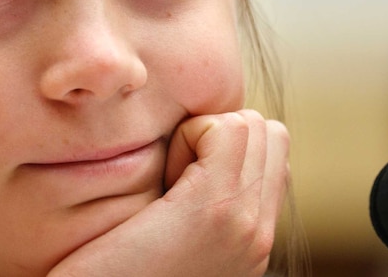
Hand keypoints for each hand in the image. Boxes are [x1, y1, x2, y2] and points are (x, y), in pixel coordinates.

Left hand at [48, 109, 289, 276]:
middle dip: (218, 135)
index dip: (225, 145)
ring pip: (250, 125)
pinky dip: (186, 137)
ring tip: (168, 180)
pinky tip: (160, 180)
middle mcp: (259, 234)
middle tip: (175, 175)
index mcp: (252, 241)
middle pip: (268, 132)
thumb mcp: (173, 240)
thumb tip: (199, 157)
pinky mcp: (215, 208)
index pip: (273, 154)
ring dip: (203, 135)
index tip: (182, 178)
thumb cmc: (114, 272)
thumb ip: (203, 204)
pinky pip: (225, 128)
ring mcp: (245, 222)